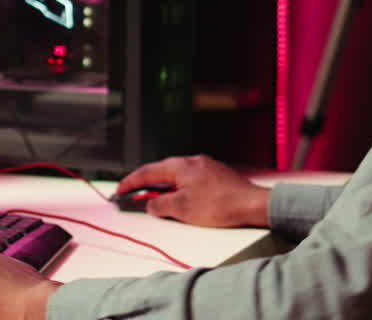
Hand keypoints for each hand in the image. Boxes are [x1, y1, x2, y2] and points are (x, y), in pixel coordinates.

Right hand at [118, 154, 269, 227]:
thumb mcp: (182, 209)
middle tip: (132, 197)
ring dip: (162, 188)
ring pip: (175, 176)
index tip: (119, 191)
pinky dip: (177, 188)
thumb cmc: (220, 205)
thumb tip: (151, 205)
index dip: (130, 183)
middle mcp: (191, 161)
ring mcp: (204, 166)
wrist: (252, 204)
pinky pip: (188, 179)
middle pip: (160, 171)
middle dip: (145, 185)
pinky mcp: (214, 174)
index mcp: (180, 166)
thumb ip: (160, 205)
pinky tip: (179, 200)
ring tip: (155, 202)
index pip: (147, 172)